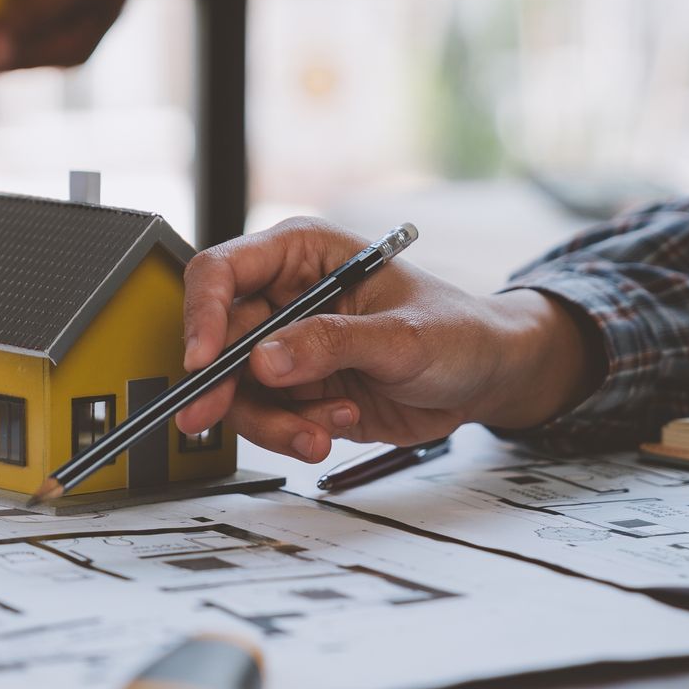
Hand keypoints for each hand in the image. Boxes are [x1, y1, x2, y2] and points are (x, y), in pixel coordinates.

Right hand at [174, 219, 602, 463]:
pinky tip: (332, 428)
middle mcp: (284, 297)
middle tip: (212, 416)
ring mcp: (286, 348)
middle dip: (221, 384)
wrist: (486, 379)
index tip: (202, 360)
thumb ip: (331, 344)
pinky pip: (264, 417)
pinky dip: (290, 433)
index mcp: (302, 254)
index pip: (223, 271)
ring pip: (236, 387)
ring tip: (316, 434)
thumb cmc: (457, 332)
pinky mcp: (295, 391)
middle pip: (217, 337)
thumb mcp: (401, 336)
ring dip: (268, 420)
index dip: (203, 312)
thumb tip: (264, 359)